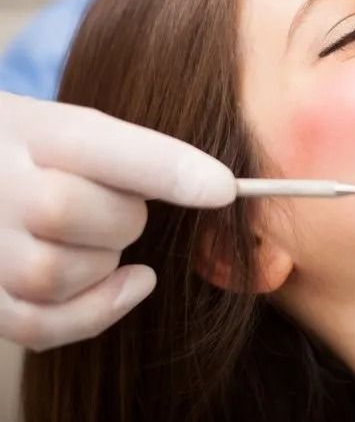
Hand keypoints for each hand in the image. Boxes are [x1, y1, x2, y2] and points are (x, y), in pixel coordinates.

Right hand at [0, 92, 234, 350]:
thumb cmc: (38, 152)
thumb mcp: (74, 127)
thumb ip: (135, 153)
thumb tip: (218, 189)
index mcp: (33, 131)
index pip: (102, 148)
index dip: (168, 171)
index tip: (223, 189)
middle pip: (71, 213)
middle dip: (121, 219)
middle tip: (123, 207)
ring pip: (56, 273)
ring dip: (102, 265)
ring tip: (99, 240)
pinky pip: (40, 324)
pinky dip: (95, 311)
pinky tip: (126, 284)